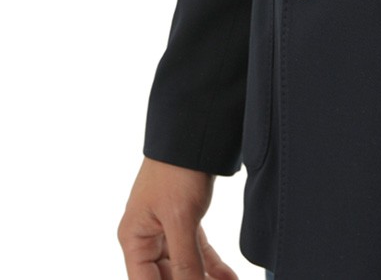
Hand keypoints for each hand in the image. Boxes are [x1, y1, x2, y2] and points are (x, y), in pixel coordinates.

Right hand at [117, 156, 238, 278]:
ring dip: (205, 279)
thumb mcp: (180, 219)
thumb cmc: (176, 170)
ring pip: (184, 267)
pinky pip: (196, 252)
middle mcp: (146, 237)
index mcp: (134, 238)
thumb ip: (185, 261)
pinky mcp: (184, 220)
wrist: (194, 132)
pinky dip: (212, 267)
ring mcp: (165, 229)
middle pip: (167, 277)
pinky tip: (228, 277)